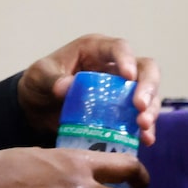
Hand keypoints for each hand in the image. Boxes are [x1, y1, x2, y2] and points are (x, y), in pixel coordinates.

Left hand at [17, 35, 161, 145]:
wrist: (37, 110)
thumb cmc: (40, 84)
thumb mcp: (39, 77)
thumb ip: (51, 80)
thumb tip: (66, 87)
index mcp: (96, 50)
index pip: (119, 48)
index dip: (127, 60)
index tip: (128, 77)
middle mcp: (115, 67)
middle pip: (145, 69)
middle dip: (148, 87)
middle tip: (140, 107)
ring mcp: (122, 90)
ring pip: (149, 94)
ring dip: (150, 110)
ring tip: (143, 126)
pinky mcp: (123, 112)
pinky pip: (141, 118)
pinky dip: (145, 129)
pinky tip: (145, 140)